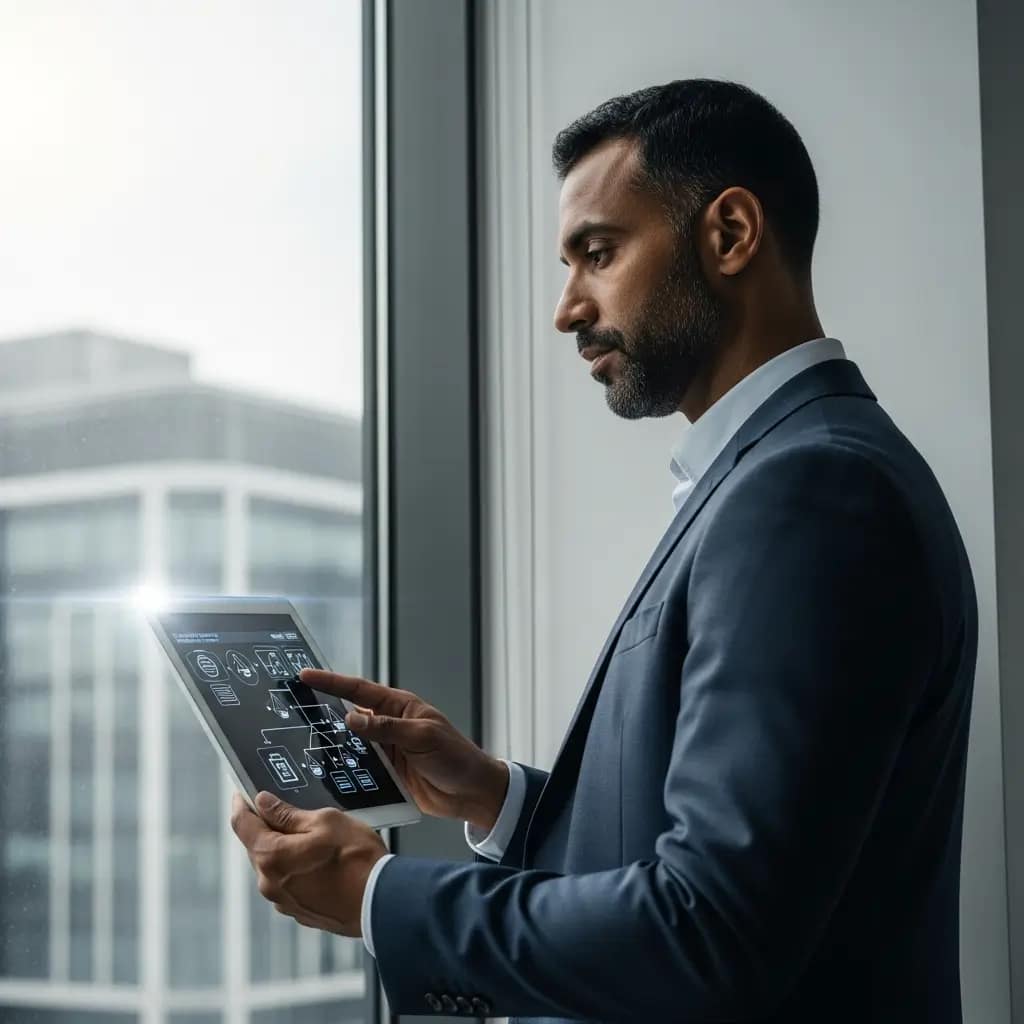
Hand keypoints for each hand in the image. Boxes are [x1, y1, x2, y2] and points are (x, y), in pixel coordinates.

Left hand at [230, 791, 386, 936]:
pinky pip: (287, 882)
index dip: (241, 804)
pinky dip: (295, 868)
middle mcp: (269, 882)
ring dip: (282, 849)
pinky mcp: (299, 911)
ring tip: (311, 836)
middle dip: (266, 827)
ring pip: (272, 865)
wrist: (380, 902)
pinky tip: (319, 861)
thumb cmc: (356, 859)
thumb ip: (288, 813)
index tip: (243, 792)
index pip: (242, 824)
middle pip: (256, 846)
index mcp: (271, 856)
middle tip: (285, 810)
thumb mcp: (325, 821)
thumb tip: (264, 803)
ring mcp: (283, 901)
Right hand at [298, 669, 508, 830]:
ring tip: (297, 740)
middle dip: (322, 709)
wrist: (471, 793)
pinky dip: (341, 768)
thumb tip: (351, 718)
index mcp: (399, 707)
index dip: (331, 682)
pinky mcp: (385, 773)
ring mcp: (385, 749)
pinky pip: (357, 767)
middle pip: (348, 714)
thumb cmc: (455, 758)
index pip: (359, 690)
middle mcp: (388, 725)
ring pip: (349, 743)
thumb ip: (386, 729)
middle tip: (291, 706)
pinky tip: (322, 772)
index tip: (306, 675)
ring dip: (329, 743)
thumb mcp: (422, 738)